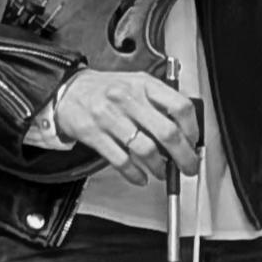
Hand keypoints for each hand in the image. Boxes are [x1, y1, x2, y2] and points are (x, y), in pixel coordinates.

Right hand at [50, 67, 200, 188]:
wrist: (68, 91)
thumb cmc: (106, 90)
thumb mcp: (136, 85)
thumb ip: (160, 103)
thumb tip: (185, 133)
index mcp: (143, 84)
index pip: (180, 107)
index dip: (192, 129)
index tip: (193, 142)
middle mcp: (127, 99)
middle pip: (168, 132)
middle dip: (184, 157)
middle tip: (188, 166)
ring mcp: (110, 117)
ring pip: (146, 150)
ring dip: (159, 167)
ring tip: (162, 172)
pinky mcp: (94, 134)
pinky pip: (121, 161)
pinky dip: (135, 174)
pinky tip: (141, 177)